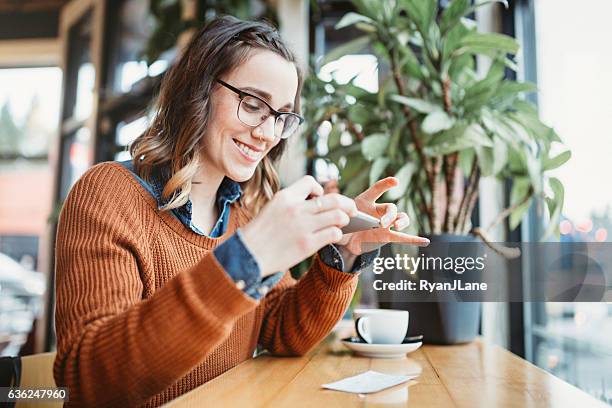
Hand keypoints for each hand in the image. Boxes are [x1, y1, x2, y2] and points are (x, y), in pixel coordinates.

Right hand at [241, 175, 357, 276]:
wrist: (248, 255)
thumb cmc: (260, 234)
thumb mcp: (271, 208)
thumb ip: (292, 203)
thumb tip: (317, 202)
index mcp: (285, 197)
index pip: (311, 182)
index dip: (320, 189)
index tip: (320, 198)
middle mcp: (295, 209)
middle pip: (332, 199)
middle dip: (346, 203)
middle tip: (352, 209)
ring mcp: (303, 227)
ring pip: (338, 215)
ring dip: (344, 218)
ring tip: (342, 223)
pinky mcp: (307, 244)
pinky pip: (333, 233)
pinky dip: (338, 233)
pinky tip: (334, 236)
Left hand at [335, 177, 429, 255]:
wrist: (345, 240)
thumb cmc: (342, 223)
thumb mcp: (337, 218)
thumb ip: (339, 218)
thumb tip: (338, 223)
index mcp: (366, 201)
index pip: (376, 189)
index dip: (386, 184)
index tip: (395, 182)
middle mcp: (379, 210)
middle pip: (391, 208)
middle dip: (390, 215)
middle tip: (383, 223)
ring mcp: (385, 224)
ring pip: (400, 218)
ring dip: (401, 222)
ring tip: (396, 226)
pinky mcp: (387, 236)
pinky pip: (402, 237)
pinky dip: (414, 240)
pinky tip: (425, 242)